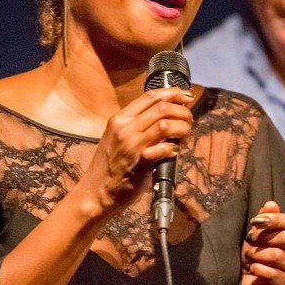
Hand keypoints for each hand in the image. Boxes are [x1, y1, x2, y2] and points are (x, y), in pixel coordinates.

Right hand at [82, 86, 192, 213]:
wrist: (95, 192)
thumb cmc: (108, 166)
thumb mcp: (116, 137)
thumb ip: (135, 124)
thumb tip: (163, 115)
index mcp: (119, 119)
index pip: (150, 96)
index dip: (172, 92)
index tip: (185, 96)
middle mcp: (125, 128)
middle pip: (161, 107)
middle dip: (182, 110)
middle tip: (189, 118)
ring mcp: (132, 144)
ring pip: (166, 123)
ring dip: (182, 127)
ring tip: (185, 134)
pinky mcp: (140, 162)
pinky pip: (164, 147)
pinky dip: (174, 147)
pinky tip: (174, 151)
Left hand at [241, 201, 284, 284]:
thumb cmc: (264, 258)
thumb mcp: (262, 235)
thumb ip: (268, 218)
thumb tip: (271, 204)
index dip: (275, 219)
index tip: (256, 221)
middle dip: (263, 237)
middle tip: (250, 240)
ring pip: (277, 255)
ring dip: (257, 254)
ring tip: (249, 255)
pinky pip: (272, 273)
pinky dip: (257, 268)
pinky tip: (253, 268)